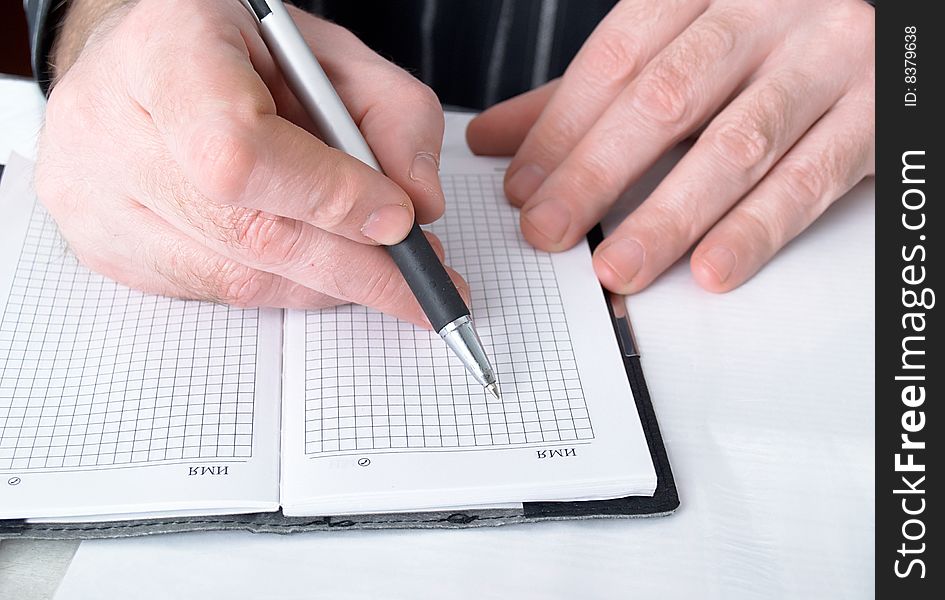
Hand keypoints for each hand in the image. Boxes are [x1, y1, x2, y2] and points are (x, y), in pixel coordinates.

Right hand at [36, 0, 464, 325]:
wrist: (142, 63)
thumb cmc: (236, 53)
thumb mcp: (330, 54)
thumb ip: (393, 115)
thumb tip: (422, 205)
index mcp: (166, 50)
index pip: (241, 151)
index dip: (329, 197)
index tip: (399, 219)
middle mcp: (111, 124)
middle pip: (248, 231)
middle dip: (356, 269)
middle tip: (422, 286)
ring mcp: (96, 195)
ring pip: (238, 276)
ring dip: (327, 284)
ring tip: (376, 268)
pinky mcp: (103, 246)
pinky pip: (216, 290)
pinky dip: (283, 285)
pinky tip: (311, 261)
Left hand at [467, 0, 874, 292]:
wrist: (895, 13)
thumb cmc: (776, 32)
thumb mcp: (683, 43)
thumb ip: (592, 92)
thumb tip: (500, 139)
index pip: (618, 56)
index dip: (562, 127)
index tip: (523, 187)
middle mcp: (768, 14)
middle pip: (665, 99)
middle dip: (595, 174)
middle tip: (547, 232)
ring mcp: (828, 59)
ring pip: (734, 146)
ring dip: (667, 216)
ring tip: (617, 266)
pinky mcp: (879, 114)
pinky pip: (810, 180)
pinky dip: (756, 229)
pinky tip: (711, 268)